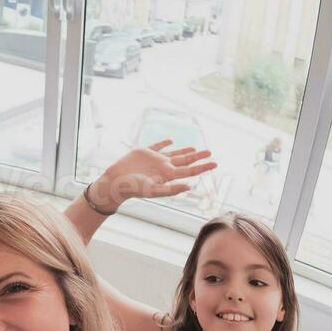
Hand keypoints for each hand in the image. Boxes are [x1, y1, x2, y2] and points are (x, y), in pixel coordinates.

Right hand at [92, 141, 216, 208]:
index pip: (190, 170)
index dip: (203, 167)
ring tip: (195, 149)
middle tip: (210, 152)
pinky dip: (164, 143)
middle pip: (185, 161)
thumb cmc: (133, 188)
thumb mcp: (153, 190)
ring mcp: (154, 160)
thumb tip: (190, 187)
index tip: (215, 163)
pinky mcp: (144, 153)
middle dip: (198, 157)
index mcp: (168, 175)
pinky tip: (171, 140)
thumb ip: (172, 189)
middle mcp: (163, 167)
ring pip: (174, 154)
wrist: (115, 182)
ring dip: (185, 151)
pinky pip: (157, 146)